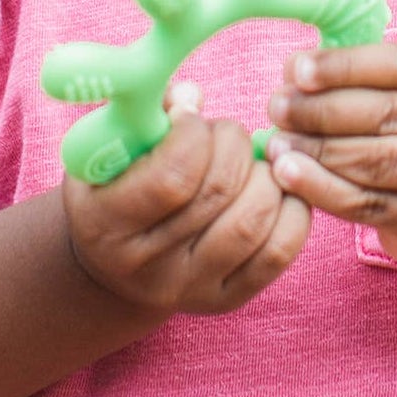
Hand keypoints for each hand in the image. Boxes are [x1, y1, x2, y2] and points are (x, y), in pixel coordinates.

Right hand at [63, 82, 312, 316]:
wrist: (114, 263)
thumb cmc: (114, 185)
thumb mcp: (109, 148)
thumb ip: (144, 116)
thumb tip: (192, 97)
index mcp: (105, 225)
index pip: (172, 178)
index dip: (193, 135)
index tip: (190, 117)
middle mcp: (146, 268)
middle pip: (219, 192)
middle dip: (233, 144)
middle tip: (225, 133)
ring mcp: (189, 290)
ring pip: (254, 220)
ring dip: (265, 174)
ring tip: (250, 159)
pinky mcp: (226, 299)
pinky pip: (279, 251)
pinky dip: (291, 208)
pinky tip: (275, 187)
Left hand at [263, 42, 396, 276]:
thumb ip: (374, 79)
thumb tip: (296, 70)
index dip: (345, 66)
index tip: (296, 70)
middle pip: (388, 112)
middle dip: (322, 109)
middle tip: (277, 106)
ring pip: (377, 160)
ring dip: (317, 150)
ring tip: (276, 142)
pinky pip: (370, 204)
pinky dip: (323, 189)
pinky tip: (289, 175)